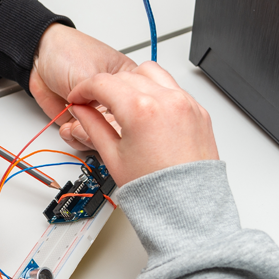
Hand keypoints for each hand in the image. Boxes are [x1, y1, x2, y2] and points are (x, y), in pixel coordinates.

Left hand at [29, 25, 135, 148]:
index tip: (109, 122)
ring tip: (75, 126)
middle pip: (120, 128)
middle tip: (88, 126)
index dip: (125, 120)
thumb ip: (98, 100)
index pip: (135, 108)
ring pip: (101, 138)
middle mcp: (113, 100)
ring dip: (86, 136)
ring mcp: (96, 112)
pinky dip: (74, 137)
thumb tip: (103, 124)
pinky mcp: (79, 120)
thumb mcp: (88, 74)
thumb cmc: (67, 52)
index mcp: (126, 82)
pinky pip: (82, 138)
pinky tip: (68, 128)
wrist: (38, 54)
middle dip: (103, 133)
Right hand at [67, 62, 217, 184]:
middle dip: (106, 87)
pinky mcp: (198, 111)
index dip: (84, 89)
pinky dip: (157, 92)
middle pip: (125, 75)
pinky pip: (173, 88)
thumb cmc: (156, 190)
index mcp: (140, 110)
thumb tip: (82, 111)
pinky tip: (148, 112)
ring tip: (125, 103)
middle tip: (96, 103)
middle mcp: (166, 100)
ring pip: (152, 72)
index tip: (79, 98)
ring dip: (133, 81)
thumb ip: (93, 126)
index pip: (102, 83)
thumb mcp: (113, 156)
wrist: (189, 206)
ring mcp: (185, 103)